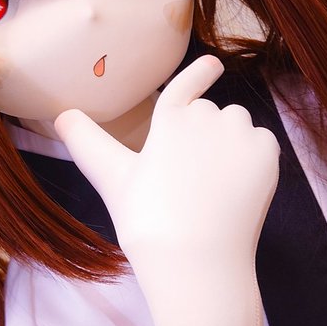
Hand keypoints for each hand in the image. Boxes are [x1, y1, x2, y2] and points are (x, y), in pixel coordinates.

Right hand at [54, 56, 279, 276]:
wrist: (195, 260)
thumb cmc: (147, 221)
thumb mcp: (111, 178)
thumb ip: (87, 143)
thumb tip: (60, 116)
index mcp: (169, 119)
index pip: (185, 85)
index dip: (199, 73)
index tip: (213, 65)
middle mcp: (206, 116)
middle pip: (209, 114)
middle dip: (204, 137)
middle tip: (191, 180)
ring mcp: (239, 133)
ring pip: (238, 125)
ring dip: (230, 144)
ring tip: (214, 185)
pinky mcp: (266, 153)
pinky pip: (262, 143)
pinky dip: (254, 161)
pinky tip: (238, 188)